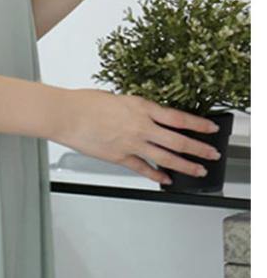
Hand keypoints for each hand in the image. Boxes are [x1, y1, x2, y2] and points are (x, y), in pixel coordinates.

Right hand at [56, 88, 220, 182]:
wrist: (66, 115)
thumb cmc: (85, 102)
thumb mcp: (118, 98)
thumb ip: (135, 108)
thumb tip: (146, 115)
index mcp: (141, 107)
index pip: (179, 118)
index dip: (199, 125)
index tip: (210, 129)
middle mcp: (141, 126)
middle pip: (179, 141)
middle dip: (199, 149)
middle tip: (211, 154)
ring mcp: (132, 144)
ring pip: (166, 158)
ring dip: (186, 166)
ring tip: (197, 171)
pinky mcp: (120, 157)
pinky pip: (144, 168)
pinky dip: (157, 175)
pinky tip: (166, 179)